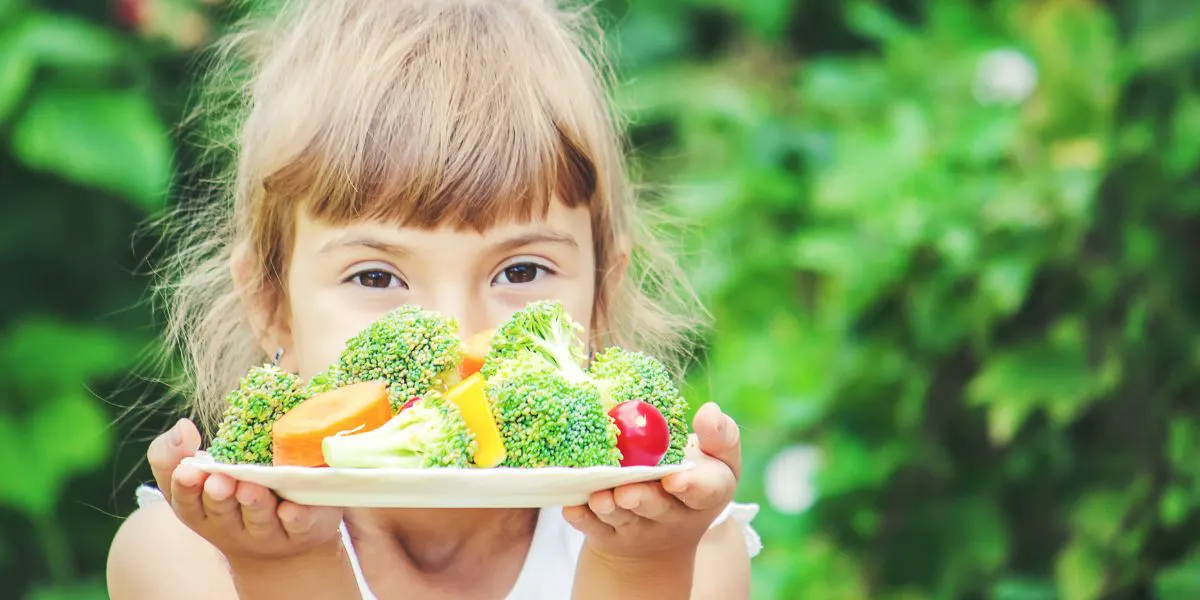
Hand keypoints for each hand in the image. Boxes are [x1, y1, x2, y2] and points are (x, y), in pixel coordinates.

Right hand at [146, 419, 344, 561]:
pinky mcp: (301, 531)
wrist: (281, 535)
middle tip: (219, 480)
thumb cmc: (232, 495)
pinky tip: (290, 508)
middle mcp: (231, 525)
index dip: (185, 487)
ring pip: (259, 519)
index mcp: (203, 511)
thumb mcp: (199, 476)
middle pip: (222, 513)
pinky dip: (294, 518)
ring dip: (254, 503)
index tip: (187, 470)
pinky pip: (297, 527)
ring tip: (249, 488)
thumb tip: (183, 426)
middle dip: (219, 496)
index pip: (187, 502)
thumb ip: (178, 453)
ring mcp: (266, 532)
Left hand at [562, 402, 740, 562]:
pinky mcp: (609, 535)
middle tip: (627, 492)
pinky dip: (582, 518)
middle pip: (656, 508)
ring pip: (622, 519)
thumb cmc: (693, 478)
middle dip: (642, 499)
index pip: (703, 492)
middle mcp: (671, 516)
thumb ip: (720, 436)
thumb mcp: (718, 459)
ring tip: (599, 497)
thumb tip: (710, 412)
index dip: (691, 486)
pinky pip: (593, 529)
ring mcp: (639, 528)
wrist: (665, 531)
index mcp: (704, 495)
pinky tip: (572, 507)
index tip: (675, 478)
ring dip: (609, 508)